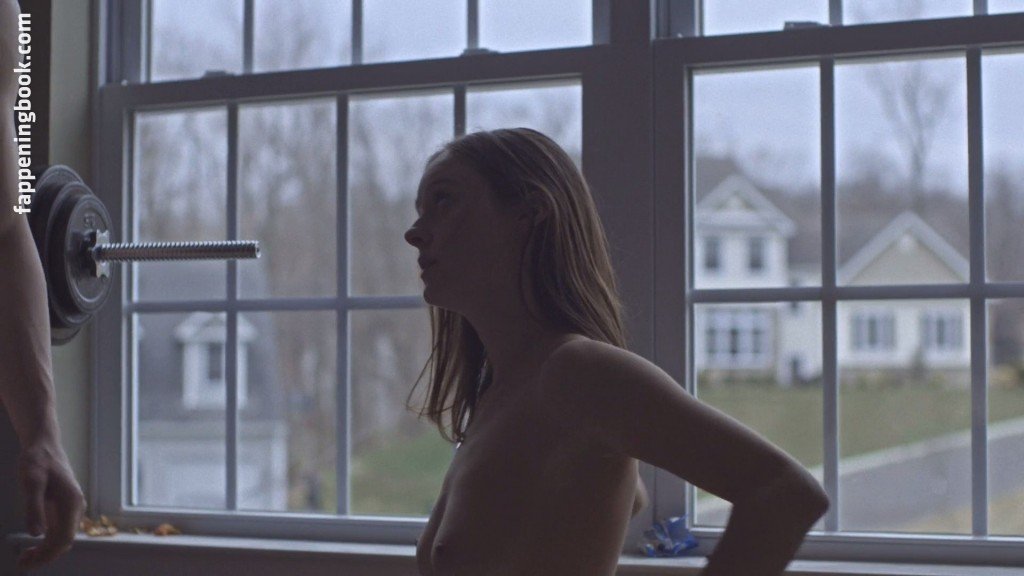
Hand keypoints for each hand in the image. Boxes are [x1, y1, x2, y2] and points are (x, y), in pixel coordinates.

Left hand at [16, 440, 85, 570]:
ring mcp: (72, 508)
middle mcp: (76, 508)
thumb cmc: (37, 461)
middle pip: (64, 541)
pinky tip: (32, 546)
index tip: (28, 563)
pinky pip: (59, 531)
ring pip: (63, 538)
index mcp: (71, 503)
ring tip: (23, 558)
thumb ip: (34, 508)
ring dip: (45, 551)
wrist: (44, 446)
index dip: (47, 554)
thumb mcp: (31, 482)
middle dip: (45, 556)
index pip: (64, 538)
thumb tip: (36, 534)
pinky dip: (46, 543)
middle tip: (21, 564)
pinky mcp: (64, 508)